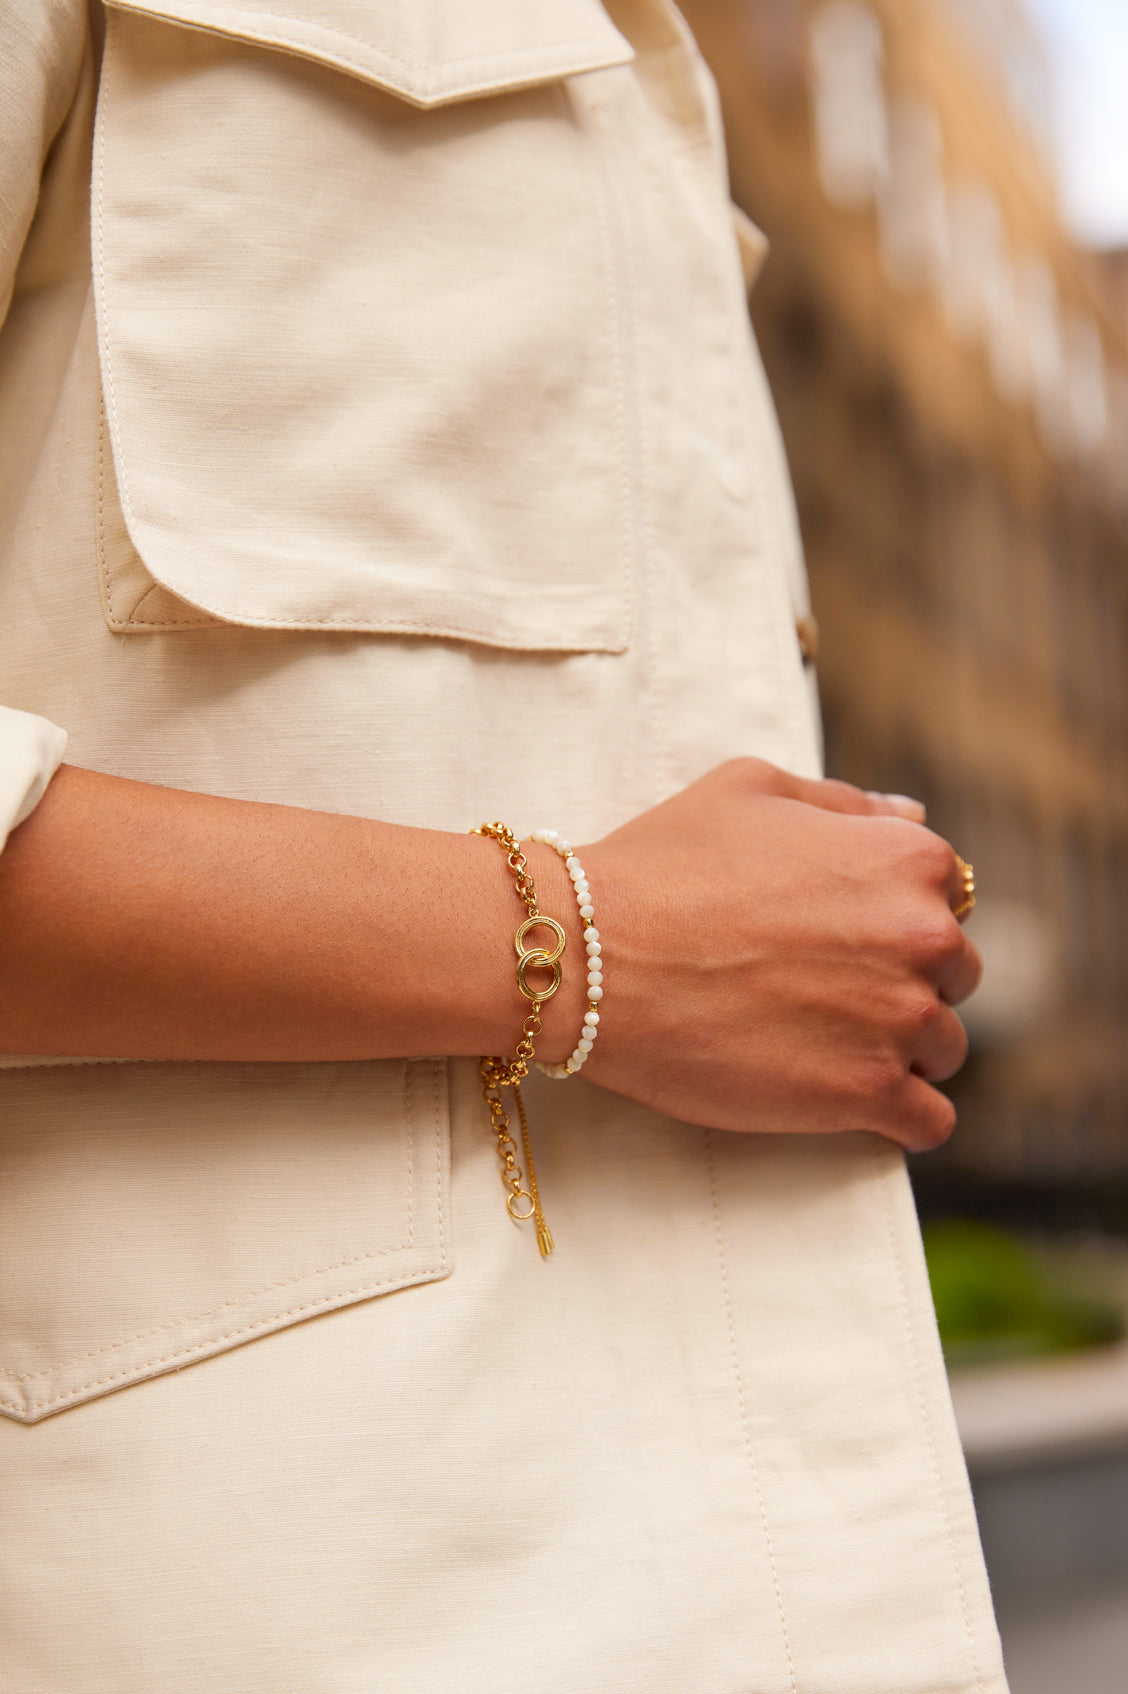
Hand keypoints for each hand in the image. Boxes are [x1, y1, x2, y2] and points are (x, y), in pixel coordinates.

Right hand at [575, 759, 980, 1150]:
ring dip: (897, 1051)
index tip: (843, 936)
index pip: (949, 897)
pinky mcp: (867, 1094)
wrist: (591, 957)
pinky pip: (928, 1122)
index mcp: (905, 859)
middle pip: (952, 976)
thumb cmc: (660, 866)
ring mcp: (900, 1020)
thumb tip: (910, 815)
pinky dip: (900, 1117)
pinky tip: (851, 1103)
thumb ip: (842, 803)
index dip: (896, 916)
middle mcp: (922, 937)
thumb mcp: (749, 790)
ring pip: (942, 1050)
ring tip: (819, 1046)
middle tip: (822, 992)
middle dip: (901, 984)